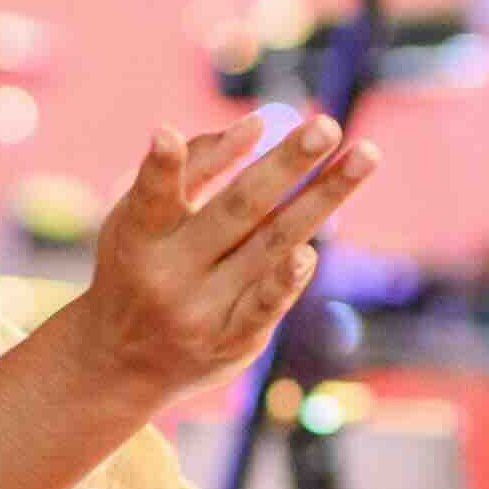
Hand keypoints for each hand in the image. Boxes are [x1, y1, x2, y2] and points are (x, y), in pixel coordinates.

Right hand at [78, 112, 380, 410]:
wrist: (123, 362)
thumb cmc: (138, 266)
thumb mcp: (138, 218)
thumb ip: (193, 167)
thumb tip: (256, 127)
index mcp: (138, 236)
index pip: (154, 196)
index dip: (162, 167)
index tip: (165, 133)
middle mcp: (168, 274)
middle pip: (237, 209)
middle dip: (286, 164)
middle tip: (327, 126)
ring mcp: (201, 311)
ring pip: (269, 246)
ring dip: (321, 199)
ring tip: (365, 157)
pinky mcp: (231, 342)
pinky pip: (265, 307)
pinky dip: (287, 280)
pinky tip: (310, 253)